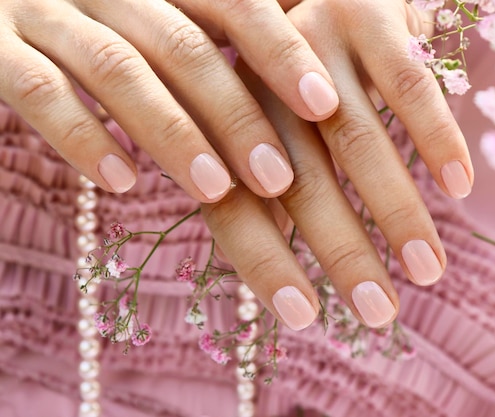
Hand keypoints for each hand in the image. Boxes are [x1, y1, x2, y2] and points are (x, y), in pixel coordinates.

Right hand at [0, 0, 337, 201]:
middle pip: (184, 46)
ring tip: (214, 191)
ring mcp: (46, 11)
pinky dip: (82, 135)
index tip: (326, 106)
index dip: (281, 51)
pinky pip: (36, 88)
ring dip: (172, 132)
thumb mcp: (167, 15)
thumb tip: (313, 100)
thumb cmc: (107, 18)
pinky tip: (122, 182)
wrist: (3, 0)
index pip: (235, 3)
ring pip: (118, 68)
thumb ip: (225, 38)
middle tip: (278, 178)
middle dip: (235, 113)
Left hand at [202, 0, 472, 329]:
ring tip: (428, 270)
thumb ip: (270, 186)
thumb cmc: (294, 77)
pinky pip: (410, 84)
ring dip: (395, 212)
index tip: (306, 319)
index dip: (266, 264)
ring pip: (358, 140)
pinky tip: (458, 189)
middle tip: (379, 314)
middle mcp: (262, 81)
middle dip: (341, 253)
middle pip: (299, 183)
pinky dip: (435, 138)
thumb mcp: (267, 127)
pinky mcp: (369, 13)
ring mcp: (315, 44)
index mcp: (227, 119)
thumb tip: (281, 267)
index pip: (235, 205)